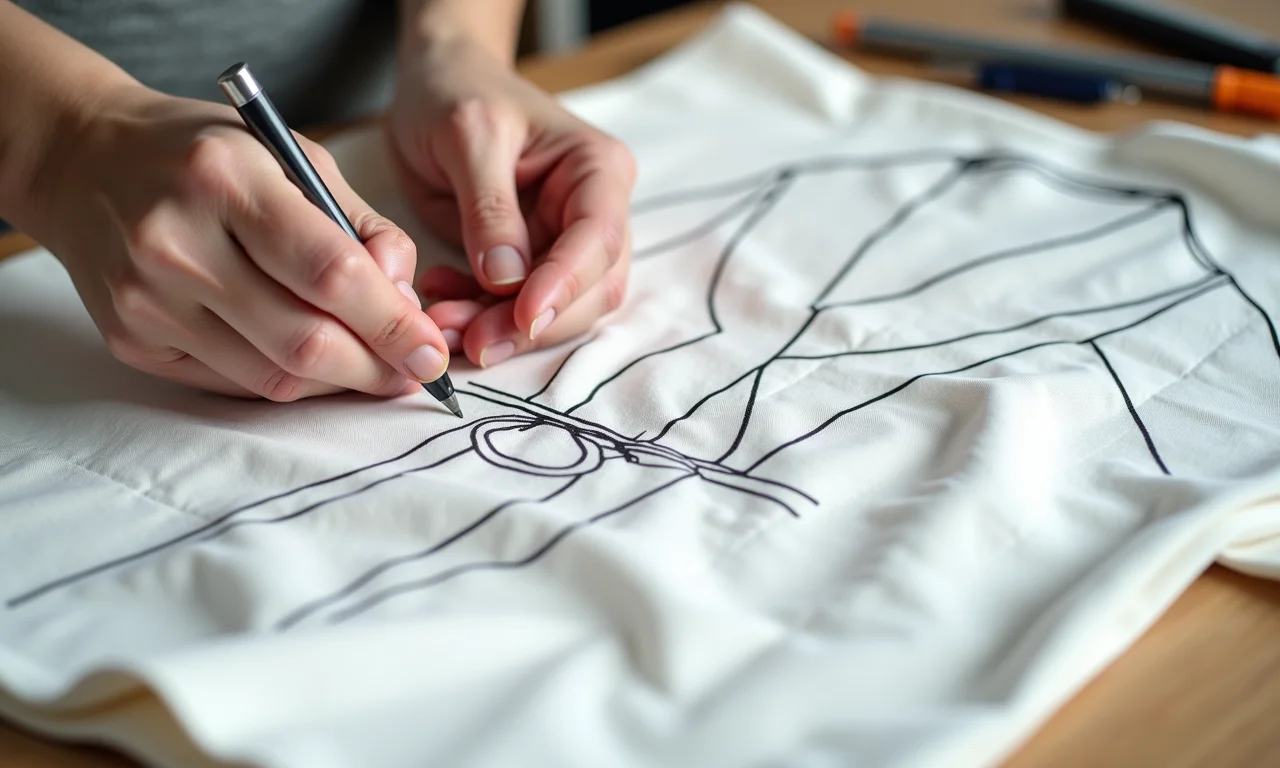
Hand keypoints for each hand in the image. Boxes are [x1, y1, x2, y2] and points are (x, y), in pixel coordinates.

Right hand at [29, 85, 451, 399]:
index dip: (393, 324)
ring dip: (337, 383)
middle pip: (303, 339)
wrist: (84, 161)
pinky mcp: (132, 339)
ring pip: (271, 376)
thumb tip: (407, 305)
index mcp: (227, 180)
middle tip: (414, 373)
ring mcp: (146, 298)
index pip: (331, 273)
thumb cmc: (208, 156)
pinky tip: (314, 364)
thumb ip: (361, 227)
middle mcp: (177, 242)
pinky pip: (233, 383)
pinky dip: (288, 381)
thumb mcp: (294, 156)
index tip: (434, 352)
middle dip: (375, 368)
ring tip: (373, 368)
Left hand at [388, 35, 635, 367]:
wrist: (435, 84)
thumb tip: (508, 279)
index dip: (566, 284)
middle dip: (530, 323)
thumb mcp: (468, 135)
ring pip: (555, 312)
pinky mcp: (528, 267)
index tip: (523, 316)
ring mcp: (563, 244)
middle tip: (471, 340)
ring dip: (502, 330)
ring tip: (443, 325)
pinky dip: (480, 318)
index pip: (599, 239)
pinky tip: (442, 302)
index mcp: (597, 170)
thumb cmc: (457, 91)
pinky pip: (515, 311)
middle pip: (587, 290)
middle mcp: (593, 213)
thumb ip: (489, 207)